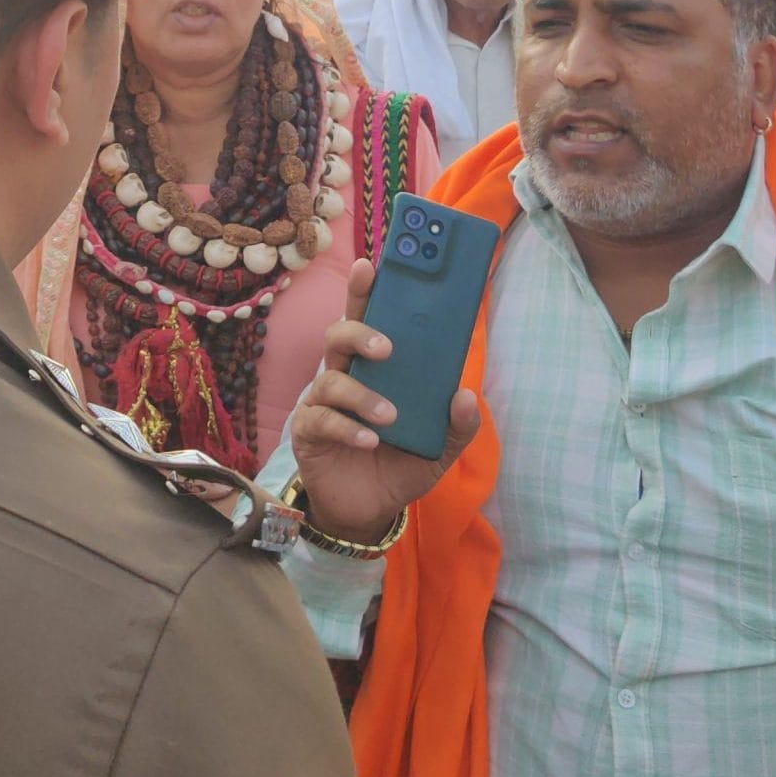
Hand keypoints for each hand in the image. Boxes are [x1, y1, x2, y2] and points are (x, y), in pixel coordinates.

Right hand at [288, 257, 483, 545]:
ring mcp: (322, 403)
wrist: (370, 511)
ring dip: (363, 395)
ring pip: (330, 379)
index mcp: (374, 369)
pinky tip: (369, 441)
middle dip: (360, 331)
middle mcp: (344, 376)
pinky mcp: (309, 432)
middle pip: (338, 335)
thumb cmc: (400, 465)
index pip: (368, 319)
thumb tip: (467, 395)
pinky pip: (323, 420)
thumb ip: (458, 425)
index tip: (372, 264)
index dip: (365, 290)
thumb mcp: (440, 448)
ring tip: (390, 416)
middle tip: (388, 347)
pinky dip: (348, 428)